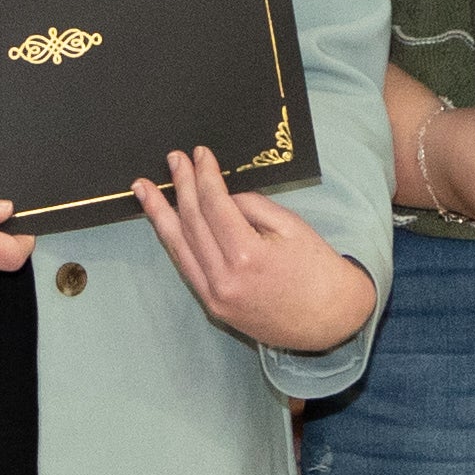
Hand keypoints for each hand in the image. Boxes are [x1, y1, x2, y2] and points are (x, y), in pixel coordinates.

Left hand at [133, 145, 379, 354]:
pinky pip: (187, 267)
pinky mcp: (213, 307)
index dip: (204, 175)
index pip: (214, 205)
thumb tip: (220, 194)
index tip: (199, 154)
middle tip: (173, 160)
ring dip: (159, 215)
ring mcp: (215, 297)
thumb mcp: (291, 226)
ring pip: (178, 248)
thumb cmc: (318, 270)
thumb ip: (251, 206)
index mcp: (247, 256)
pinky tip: (163, 223)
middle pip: (192, 223)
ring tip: (142, 189)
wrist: (332, 321)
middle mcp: (224, 280)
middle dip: (181, 187)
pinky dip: (174, 242)